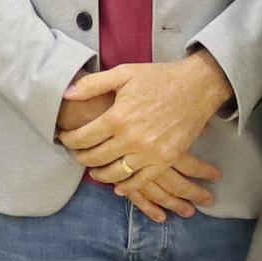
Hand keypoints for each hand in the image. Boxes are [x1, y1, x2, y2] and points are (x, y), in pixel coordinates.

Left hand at [56, 51, 230, 221]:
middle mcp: (131, 139)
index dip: (69, 140)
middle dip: (81, 158)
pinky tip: (118, 186)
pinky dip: (127, 187)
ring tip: (93, 170)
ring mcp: (149, 152)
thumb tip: (67, 93)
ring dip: (100, 174)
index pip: (82, 138)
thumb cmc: (159, 78)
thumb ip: (93, 84)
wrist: (197, 86)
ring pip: (115, 173)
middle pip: (95, 158)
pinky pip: (141, 180)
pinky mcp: (165, 159)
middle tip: (75, 155)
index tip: (64, 138)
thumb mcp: (123, 73)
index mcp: (117, 117)